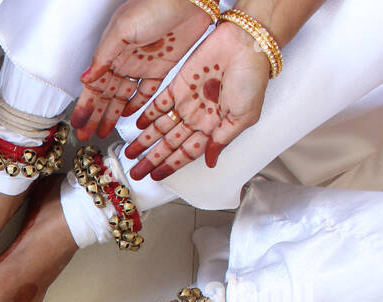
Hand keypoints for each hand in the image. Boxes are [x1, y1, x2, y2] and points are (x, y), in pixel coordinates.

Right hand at [73, 0, 215, 140]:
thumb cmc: (153, 5)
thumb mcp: (122, 29)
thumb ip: (103, 56)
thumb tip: (86, 79)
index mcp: (111, 52)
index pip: (94, 86)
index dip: (85, 106)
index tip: (78, 123)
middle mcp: (124, 61)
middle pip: (106, 95)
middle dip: (95, 116)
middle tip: (87, 135)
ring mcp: (142, 66)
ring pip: (123, 97)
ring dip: (112, 114)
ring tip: (104, 131)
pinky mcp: (161, 67)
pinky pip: (147, 91)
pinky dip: (137, 105)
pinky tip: (129, 116)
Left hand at [124, 20, 270, 179]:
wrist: (246, 44)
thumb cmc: (252, 78)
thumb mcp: (244, 116)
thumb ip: (222, 139)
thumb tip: (210, 162)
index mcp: (215, 127)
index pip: (187, 152)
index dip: (171, 164)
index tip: (156, 176)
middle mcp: (199, 116)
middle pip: (170, 143)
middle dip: (152, 158)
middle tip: (136, 172)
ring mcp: (187, 100)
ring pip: (161, 126)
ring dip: (145, 140)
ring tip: (129, 153)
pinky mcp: (179, 84)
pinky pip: (159, 103)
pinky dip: (147, 114)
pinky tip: (137, 125)